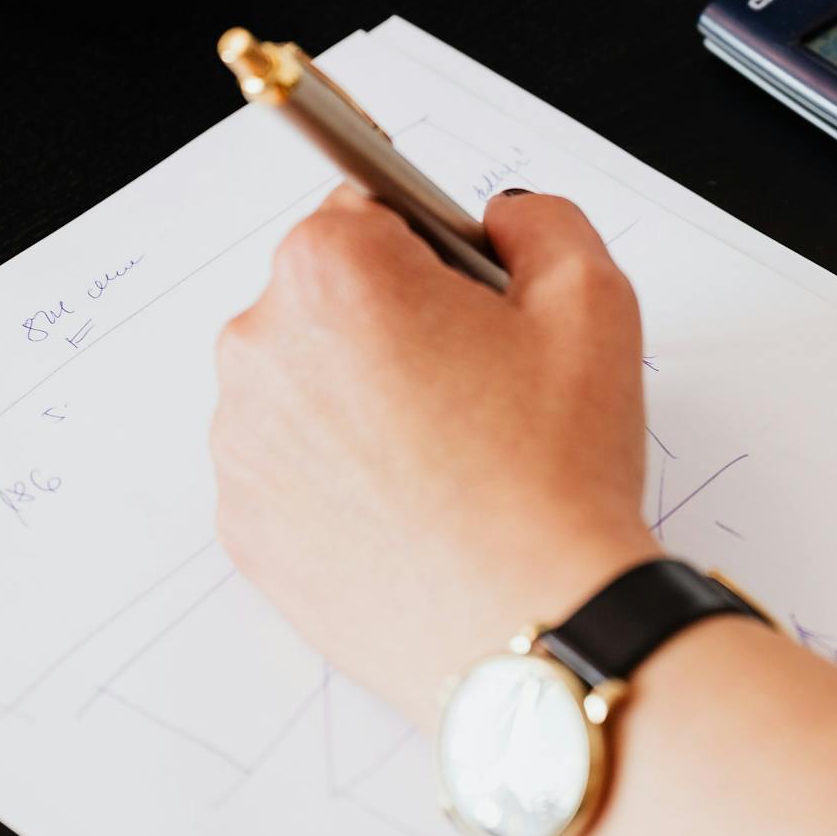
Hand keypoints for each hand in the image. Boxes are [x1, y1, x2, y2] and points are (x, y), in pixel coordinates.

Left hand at [210, 189, 658, 718]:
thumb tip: (500, 222)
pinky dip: (342, 478)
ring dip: (363, 402)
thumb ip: (541, 223)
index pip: (367, 210)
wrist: (532, 625)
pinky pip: (292, 470)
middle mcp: (260, 346)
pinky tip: (414, 510)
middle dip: (395, 326)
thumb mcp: (594, 299)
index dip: (437, 255)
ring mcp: (242, 443)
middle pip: (328, 299)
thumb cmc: (556, 472)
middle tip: (478, 392)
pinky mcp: (243, 525)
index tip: (474, 306)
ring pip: (308, 386)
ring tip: (450, 462)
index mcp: (332, 271)